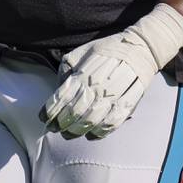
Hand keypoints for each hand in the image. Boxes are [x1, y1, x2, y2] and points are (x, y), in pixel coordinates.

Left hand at [40, 3, 182, 138]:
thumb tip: (58, 87)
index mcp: (81, 75)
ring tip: (69, 134)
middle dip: (61, 124)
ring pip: (91, 121)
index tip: (43, 118)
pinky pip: (112, 123)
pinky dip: (101, 132)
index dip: (49, 111)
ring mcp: (112, 97)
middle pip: (73, 113)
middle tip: (55, 129)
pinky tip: (92, 135)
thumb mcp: (79, 53)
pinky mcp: (127, 104)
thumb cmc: (106, 50)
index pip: (60, 98)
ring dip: (78, 130)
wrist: (139, 48)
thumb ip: (66, 70)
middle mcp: (95, 88)